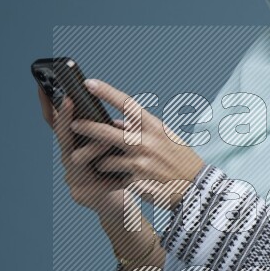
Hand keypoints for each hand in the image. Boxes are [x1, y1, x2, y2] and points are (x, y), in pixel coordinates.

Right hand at [36, 82, 133, 219]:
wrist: (117, 201)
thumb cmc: (115, 168)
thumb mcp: (111, 146)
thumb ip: (108, 131)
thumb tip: (116, 114)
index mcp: (74, 143)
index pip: (56, 121)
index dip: (47, 105)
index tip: (41, 85)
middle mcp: (68, 157)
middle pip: (61, 135)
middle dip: (65, 116)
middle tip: (69, 100)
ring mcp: (71, 176)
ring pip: (77, 158)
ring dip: (93, 147)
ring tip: (109, 142)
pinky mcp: (80, 194)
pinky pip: (94, 182)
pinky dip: (112, 178)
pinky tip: (125, 177)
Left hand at [66, 77, 206, 209]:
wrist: (196, 187)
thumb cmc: (180, 159)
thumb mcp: (165, 137)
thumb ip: (141, 128)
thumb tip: (117, 121)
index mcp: (154, 126)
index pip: (127, 103)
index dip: (106, 92)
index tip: (88, 83)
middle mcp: (146, 141)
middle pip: (107, 131)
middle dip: (86, 127)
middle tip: (73, 124)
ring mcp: (141, 162)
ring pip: (106, 159)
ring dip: (101, 161)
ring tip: (104, 164)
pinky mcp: (137, 181)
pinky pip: (116, 177)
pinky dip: (114, 177)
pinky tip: (121, 179)